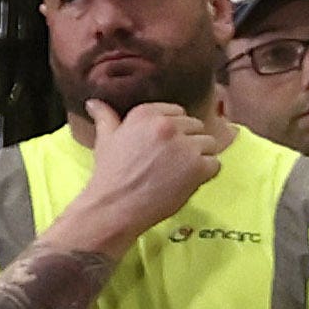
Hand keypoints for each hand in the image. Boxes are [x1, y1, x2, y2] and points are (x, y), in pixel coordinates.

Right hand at [52, 94, 230, 253]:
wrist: (115, 206)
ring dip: (200, 158)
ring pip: (209, 144)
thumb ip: (106, 117)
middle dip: (188, 143)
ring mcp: (185, 145)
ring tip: (181, 172)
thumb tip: (93, 102)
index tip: (165, 145)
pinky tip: (188, 181)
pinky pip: (215, 164)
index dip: (175, 130)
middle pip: (196, 127)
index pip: (179, 112)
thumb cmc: (110, 174)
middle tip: (172, 162)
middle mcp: (168, 125)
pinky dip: (206, 174)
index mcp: (146, 113)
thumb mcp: (105, 140)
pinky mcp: (198, 166)